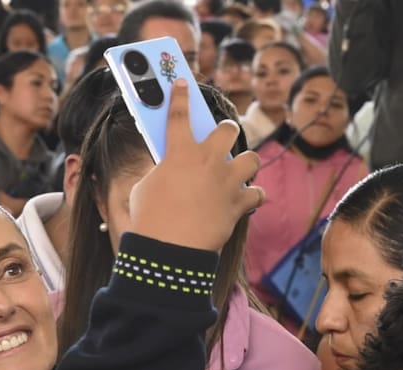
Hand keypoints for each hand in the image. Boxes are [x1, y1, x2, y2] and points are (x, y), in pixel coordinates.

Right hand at [127, 79, 262, 252]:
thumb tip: (172, 170)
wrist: (168, 252)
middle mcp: (208, 162)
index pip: (179, 115)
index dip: (180, 96)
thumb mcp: (145, 188)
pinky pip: (256, 194)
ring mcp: (227, 182)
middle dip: (226, 130)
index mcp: (179, 153)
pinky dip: (252, 196)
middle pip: (228, 129)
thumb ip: (162, 172)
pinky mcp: (238, 205)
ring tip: (237, 170)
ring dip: (245, 163)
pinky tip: (247, 198)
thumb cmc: (150, 220)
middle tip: (220, 137)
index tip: (182, 83)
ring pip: (251, 158)